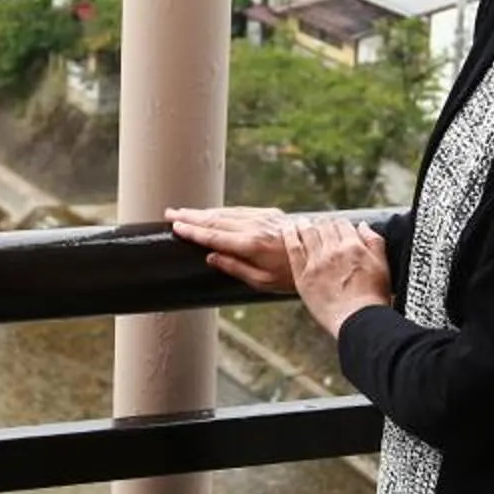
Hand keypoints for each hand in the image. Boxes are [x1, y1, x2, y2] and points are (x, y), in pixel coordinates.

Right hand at [167, 205, 294, 292]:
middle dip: (192, 217)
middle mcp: (256, 227)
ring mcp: (264, 218)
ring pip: (227, 212)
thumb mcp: (263, 282)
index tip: (175, 226)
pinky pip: (240, 210)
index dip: (193, 231)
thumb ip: (234, 268)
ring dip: (204, 212)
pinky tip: (212, 213)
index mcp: (252, 245)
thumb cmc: (293, 276)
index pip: (214, 236)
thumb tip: (210, 257)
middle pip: (216, 220)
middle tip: (170, 213)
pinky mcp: (271, 214)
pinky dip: (222, 211)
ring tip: (185, 212)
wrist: (323, 255)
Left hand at [284, 217, 391, 338]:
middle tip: (320, 226)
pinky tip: (287, 229)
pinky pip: (293, 249)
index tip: (336, 228)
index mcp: (353, 246)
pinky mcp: (303, 276)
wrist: (358, 321)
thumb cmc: (373, 298)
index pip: (342, 224)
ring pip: (307, 233)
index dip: (339, 224)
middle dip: (323, 224)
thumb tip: (363, 226)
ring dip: (305, 225)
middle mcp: (333, 251)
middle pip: (324, 227)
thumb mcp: (382, 265)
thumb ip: (374, 242)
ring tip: (301, 222)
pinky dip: (289, 235)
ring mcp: (316, 263)